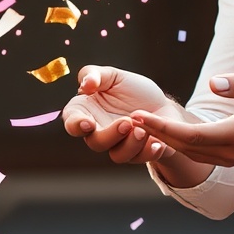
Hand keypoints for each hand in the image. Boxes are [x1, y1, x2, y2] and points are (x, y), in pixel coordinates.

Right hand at [61, 66, 178, 163]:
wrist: (161, 104)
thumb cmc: (132, 90)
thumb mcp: (114, 76)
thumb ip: (95, 75)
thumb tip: (86, 85)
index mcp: (87, 112)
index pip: (72, 122)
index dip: (76, 125)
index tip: (88, 123)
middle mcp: (99, 132)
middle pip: (95, 142)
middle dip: (110, 135)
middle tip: (126, 122)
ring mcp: (118, 146)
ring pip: (117, 155)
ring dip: (130, 145)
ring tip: (143, 131)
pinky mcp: (138, 154)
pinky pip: (140, 158)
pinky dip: (148, 152)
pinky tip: (157, 143)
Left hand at [129, 73, 233, 167]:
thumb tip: (213, 82)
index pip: (192, 135)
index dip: (163, 126)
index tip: (140, 114)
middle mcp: (230, 153)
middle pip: (184, 147)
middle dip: (155, 132)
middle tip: (129, 117)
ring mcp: (228, 159)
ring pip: (187, 153)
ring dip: (162, 139)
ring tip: (139, 122)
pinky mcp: (227, 159)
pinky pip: (195, 154)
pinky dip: (175, 144)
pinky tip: (159, 132)